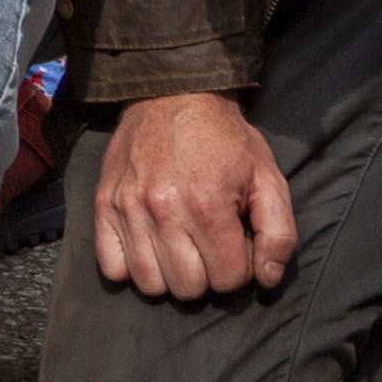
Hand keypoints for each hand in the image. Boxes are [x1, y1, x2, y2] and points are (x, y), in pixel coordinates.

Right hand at [94, 92, 298, 297]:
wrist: (173, 93)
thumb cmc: (224, 138)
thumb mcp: (268, 177)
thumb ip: (279, 233)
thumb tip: (267, 279)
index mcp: (208, 206)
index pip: (228, 280)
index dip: (240, 267)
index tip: (237, 243)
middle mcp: (164, 211)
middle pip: (188, 288)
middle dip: (207, 274)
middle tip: (210, 245)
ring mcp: (128, 209)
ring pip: (150, 284)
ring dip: (171, 274)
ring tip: (181, 247)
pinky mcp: (103, 205)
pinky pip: (112, 267)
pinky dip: (131, 267)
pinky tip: (150, 247)